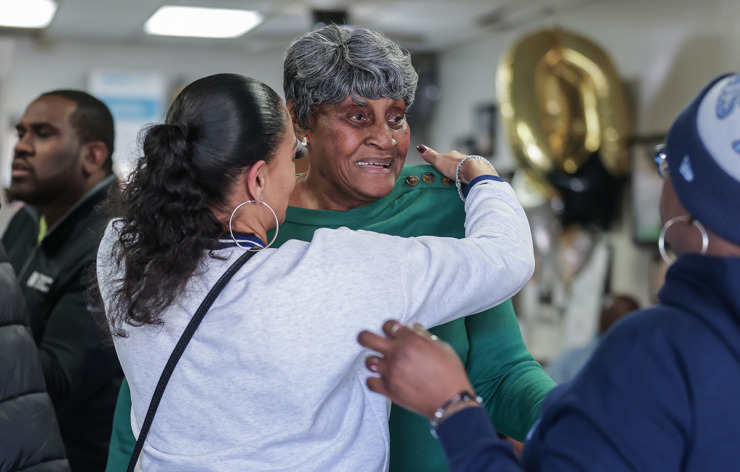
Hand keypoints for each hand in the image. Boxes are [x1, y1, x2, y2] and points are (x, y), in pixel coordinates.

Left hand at [357, 320, 474, 419]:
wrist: (451, 401)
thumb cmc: (450, 373)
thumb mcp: (442, 347)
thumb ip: (424, 335)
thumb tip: (413, 327)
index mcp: (411, 340)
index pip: (388, 325)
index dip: (390, 328)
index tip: (392, 333)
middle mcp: (397, 354)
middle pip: (366, 339)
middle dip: (365, 337)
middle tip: (369, 340)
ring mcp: (391, 372)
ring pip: (368, 361)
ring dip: (375, 361)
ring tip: (383, 364)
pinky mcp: (388, 390)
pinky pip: (370, 382)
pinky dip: (375, 380)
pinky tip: (383, 379)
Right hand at [416, 145, 498, 183]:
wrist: (474, 171)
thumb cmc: (456, 166)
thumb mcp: (439, 161)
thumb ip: (430, 155)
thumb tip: (420, 147)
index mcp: (453, 154)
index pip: (445, 157)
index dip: (441, 163)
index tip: (438, 169)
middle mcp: (462, 157)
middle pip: (454, 163)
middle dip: (451, 169)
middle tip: (446, 177)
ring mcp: (470, 164)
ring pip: (462, 168)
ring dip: (459, 173)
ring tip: (455, 182)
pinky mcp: (476, 172)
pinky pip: (469, 174)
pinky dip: (466, 177)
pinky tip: (464, 182)